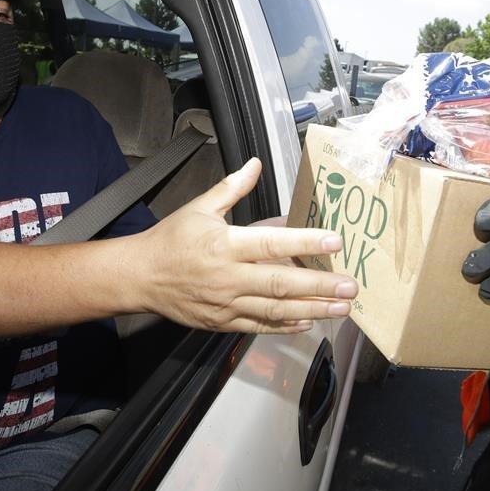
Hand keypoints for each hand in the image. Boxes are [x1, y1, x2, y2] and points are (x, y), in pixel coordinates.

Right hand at [137, 159, 356, 333]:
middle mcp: (228, 277)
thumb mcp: (199, 207)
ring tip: (340, 309)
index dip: (304, 242)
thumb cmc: (170, 240)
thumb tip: (255, 164)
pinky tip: (309, 322)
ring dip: (312, 309)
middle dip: (320, 286)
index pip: (271, 244)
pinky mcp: (223, 323)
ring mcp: (226, 304)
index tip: (334, 242)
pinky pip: (260, 326)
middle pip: (281, 283)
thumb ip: (231, 188)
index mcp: (224, 245)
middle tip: (350, 287)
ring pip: (276, 310)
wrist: (139, 277)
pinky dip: (286, 326)